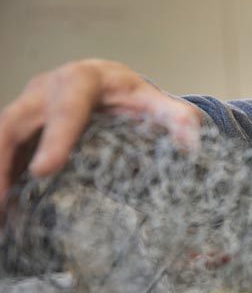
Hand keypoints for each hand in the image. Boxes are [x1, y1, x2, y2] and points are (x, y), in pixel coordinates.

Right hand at [0, 59, 202, 199]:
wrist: (114, 89)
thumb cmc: (135, 98)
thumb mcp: (159, 105)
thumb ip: (179, 120)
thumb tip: (192, 142)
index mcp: (82, 80)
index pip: (66, 108)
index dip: (54, 138)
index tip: (44, 171)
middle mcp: (45, 89)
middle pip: (14, 121)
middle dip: (2, 160)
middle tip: (1, 200)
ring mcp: (27, 106)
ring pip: (0, 136)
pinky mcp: (20, 127)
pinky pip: (3, 151)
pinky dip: (1, 177)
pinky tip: (2, 212)